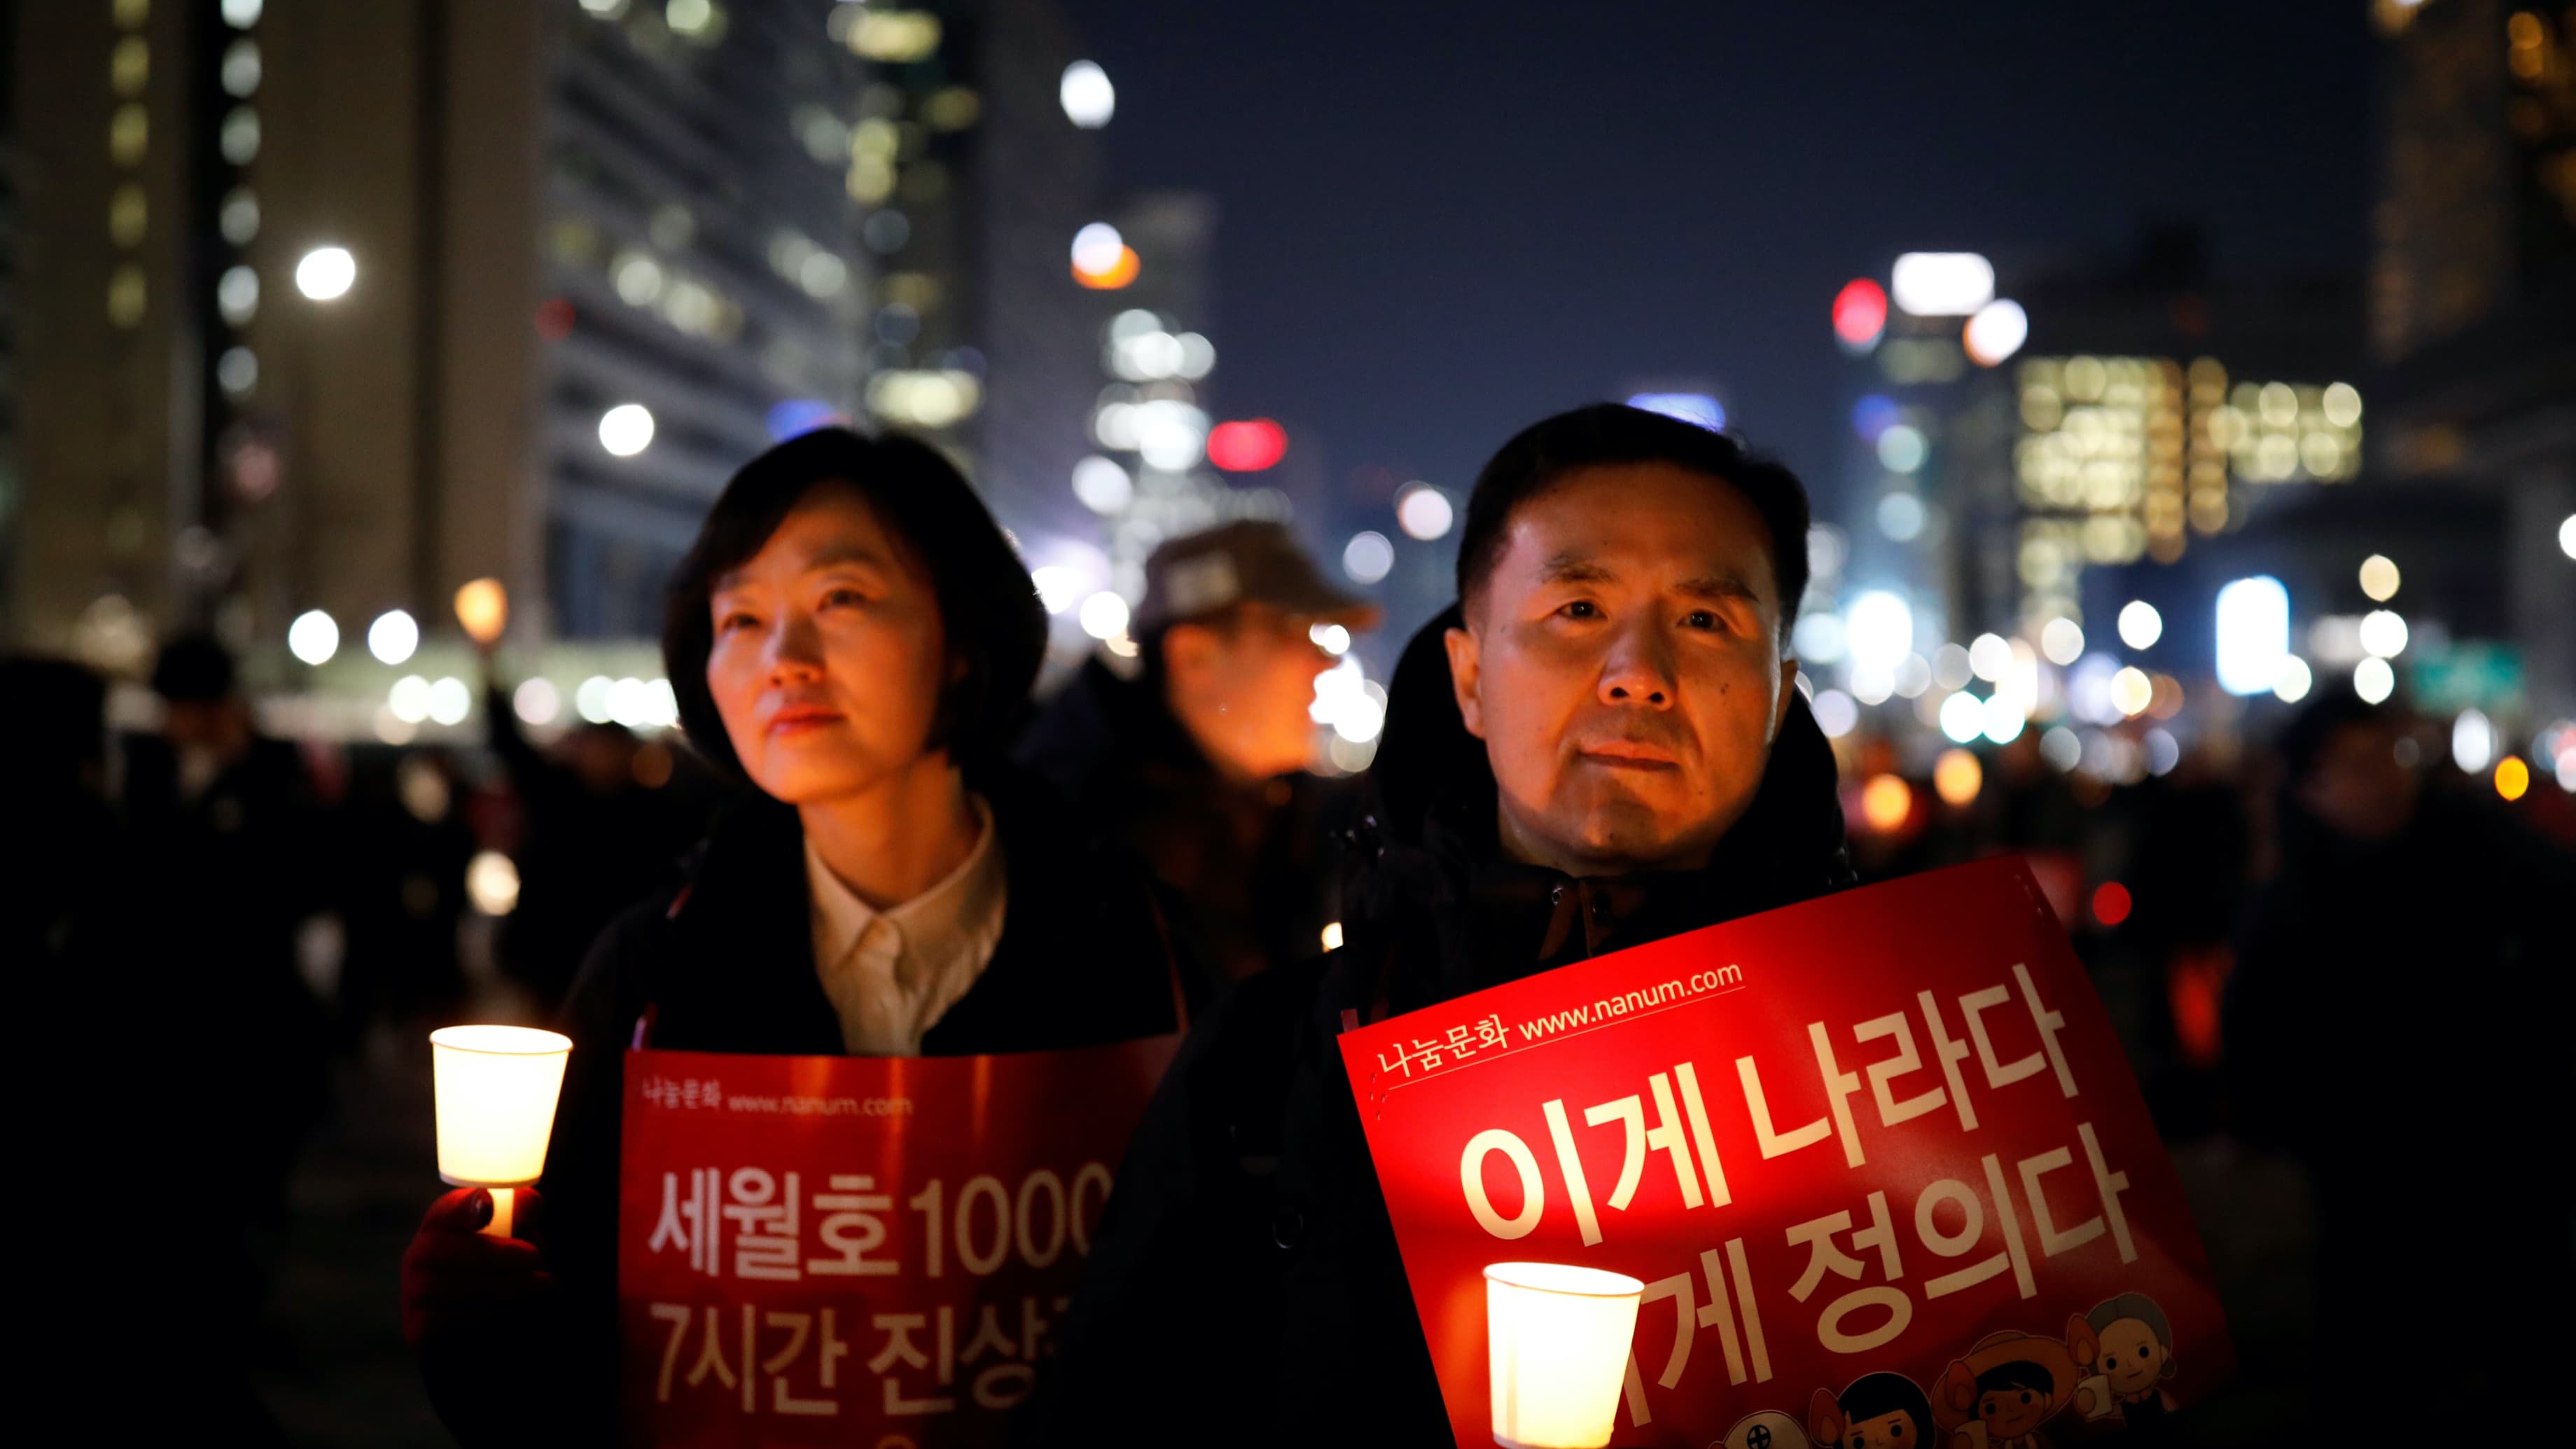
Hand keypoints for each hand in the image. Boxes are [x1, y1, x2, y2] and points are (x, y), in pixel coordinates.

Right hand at [401, 1187, 550, 1345]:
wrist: (495, 1328)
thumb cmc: (507, 1270)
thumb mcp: (519, 1238)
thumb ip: (521, 1216)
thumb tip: (527, 1205)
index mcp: (440, 1226)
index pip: (442, 1210)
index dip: (462, 1206)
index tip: (488, 1206)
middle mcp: (417, 1257)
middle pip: (437, 1247)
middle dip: (492, 1251)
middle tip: (535, 1256)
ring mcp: (413, 1293)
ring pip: (444, 1286)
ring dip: (500, 1284)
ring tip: (540, 1283)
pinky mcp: (418, 1328)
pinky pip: (444, 1321)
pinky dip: (482, 1314)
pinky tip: (509, 1311)